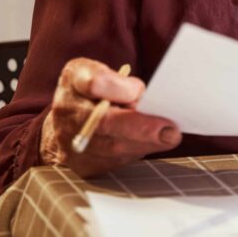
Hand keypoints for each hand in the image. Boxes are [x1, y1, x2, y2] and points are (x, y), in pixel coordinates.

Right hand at [39, 58, 181, 176]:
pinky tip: (148, 144)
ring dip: (144, 144)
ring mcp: (71, 143)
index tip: (139, 91)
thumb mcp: (100, 70)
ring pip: (113, 149)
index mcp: (75, 80)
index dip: (118, 89)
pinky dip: (135, 153)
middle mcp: (67, 112)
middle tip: (170, 132)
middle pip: (105, 124)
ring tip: (168, 137)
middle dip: (141, 129)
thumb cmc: (90, 90)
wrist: (67, 120)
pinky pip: (113, 164)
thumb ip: (118, 79)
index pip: (95, 82)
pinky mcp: (82, 166)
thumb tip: (138, 98)